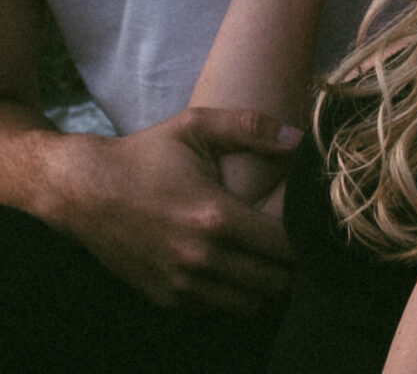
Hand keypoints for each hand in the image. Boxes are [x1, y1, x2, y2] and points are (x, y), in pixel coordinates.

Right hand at [40, 108, 299, 312]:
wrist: (84, 190)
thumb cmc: (145, 155)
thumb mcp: (195, 126)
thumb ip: (249, 127)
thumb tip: (298, 138)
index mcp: (214, 216)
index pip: (285, 245)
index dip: (306, 235)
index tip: (311, 221)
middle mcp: (201, 259)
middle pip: (276, 284)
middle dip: (295, 265)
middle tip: (299, 241)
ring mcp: (183, 285)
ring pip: (252, 306)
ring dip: (270, 286)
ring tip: (274, 258)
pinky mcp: (168, 299)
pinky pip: (222, 312)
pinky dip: (240, 298)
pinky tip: (243, 270)